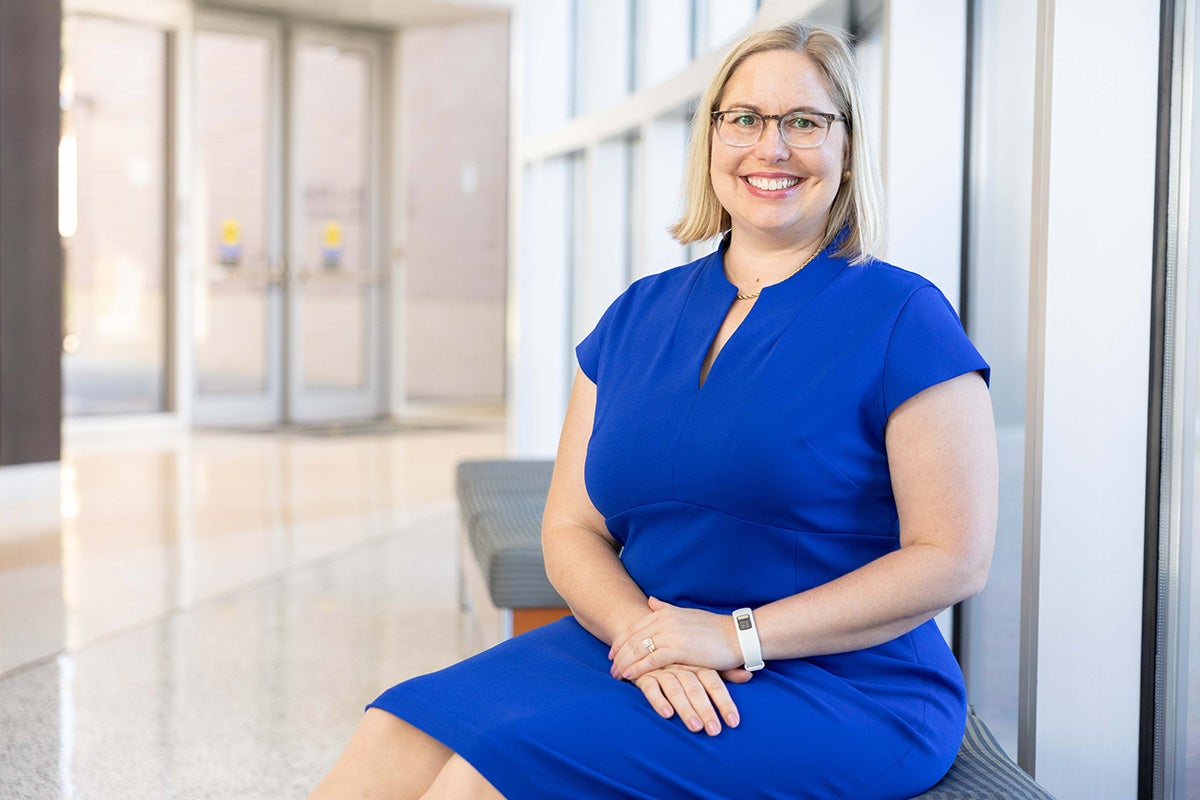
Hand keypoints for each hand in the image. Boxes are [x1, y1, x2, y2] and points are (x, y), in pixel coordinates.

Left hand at [609, 597, 745, 681]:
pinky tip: (629, 676)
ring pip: (638, 649)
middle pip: (632, 638)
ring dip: (624, 663)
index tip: (613, 653)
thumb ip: (665, 609)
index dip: (621, 641)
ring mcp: (671, 634)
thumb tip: (650, 601)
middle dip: (619, 654)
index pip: (635, 628)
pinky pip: (651, 660)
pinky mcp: (679, 649)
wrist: (736, 636)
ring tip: (616, 674)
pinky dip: (637, 668)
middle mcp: (664, 621)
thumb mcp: (685, 614)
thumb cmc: (713, 628)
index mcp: (664, 613)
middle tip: (610, 667)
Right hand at [632, 665, 742, 735]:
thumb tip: (749, 675)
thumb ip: (725, 671)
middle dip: (706, 710)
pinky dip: (658, 700)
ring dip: (685, 708)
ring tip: (696, 728)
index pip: (714, 682)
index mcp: (697, 663)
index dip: (724, 702)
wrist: (646, 638)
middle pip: (696, 689)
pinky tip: (667, 713)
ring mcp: (662, 670)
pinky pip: (650, 688)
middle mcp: (681, 666)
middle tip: (714, 731)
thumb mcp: (702, 661)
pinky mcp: (643, 675)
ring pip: (676, 690)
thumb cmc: (680, 657)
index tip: (733, 722)